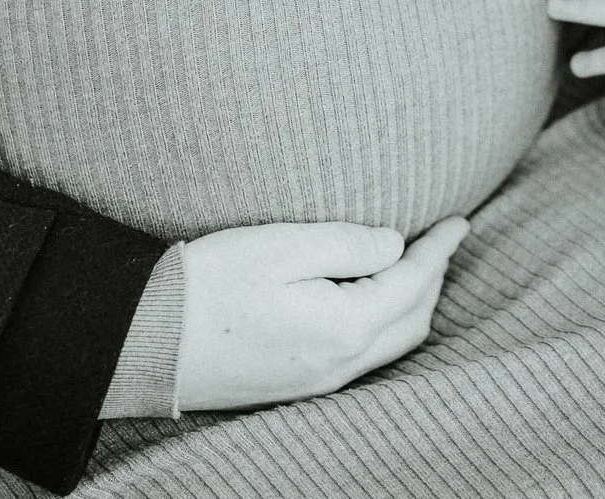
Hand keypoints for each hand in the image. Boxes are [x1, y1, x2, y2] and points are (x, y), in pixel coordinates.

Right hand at [176, 216, 468, 412]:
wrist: (143, 343)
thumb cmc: (208, 286)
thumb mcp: (281, 246)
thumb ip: (347, 244)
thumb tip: (394, 245)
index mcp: (344, 329)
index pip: (412, 284)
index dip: (440, 250)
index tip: (461, 220)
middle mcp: (337, 365)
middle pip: (411, 322)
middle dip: (434, 279)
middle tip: (442, 241)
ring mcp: (314, 382)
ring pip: (389, 345)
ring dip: (410, 305)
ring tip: (416, 268)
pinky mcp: (291, 385)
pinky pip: (360, 357)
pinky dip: (383, 324)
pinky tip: (371, 302)